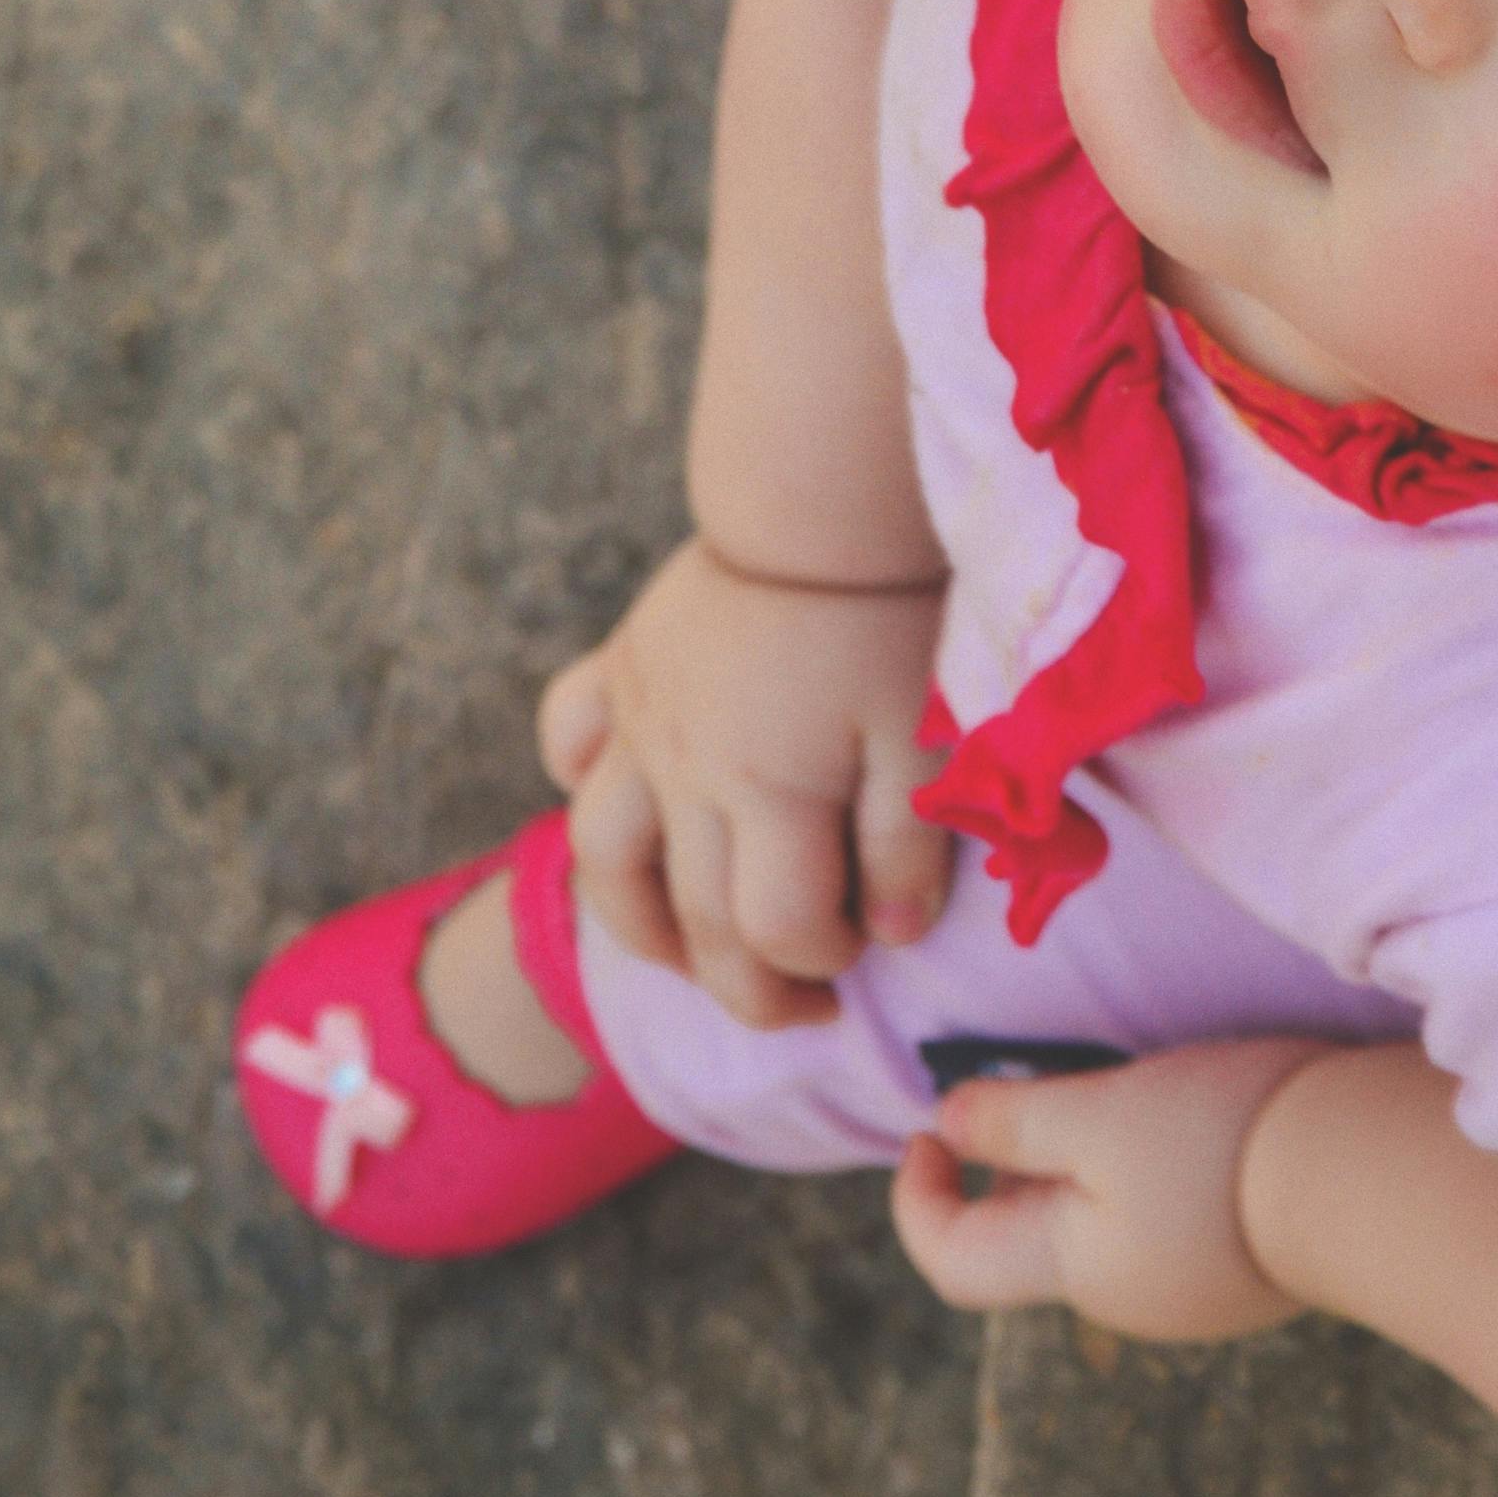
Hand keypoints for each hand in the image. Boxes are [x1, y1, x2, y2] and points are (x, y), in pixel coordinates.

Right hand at [537, 537, 946, 1029]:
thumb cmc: (892, 612)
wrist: (823, 490)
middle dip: (747, 987)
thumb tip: (891, 935)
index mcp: (768, 790)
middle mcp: (684, 770)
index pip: (773, 929)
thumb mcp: (928, 731)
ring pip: (602, 854)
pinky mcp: (625, 663)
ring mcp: (642, 718)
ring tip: (692, 952)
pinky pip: (569, 734)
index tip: (864, 957)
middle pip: (689, 918)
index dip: (819, 964)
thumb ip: (909, 843)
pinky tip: (623, 804)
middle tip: (805, 1006)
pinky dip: (581, 780)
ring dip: (640, 924)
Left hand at [889, 1039, 1332, 1344]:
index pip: (954, 1262)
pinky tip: (1192, 1115)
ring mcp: (1195, 1285)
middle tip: (1028, 1087)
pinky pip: (1166, 1217)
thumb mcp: (1101, 1117)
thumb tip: (947, 1121)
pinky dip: (1147, 1168)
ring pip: (1101, 1223)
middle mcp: (1128, 1295)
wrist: (1376, 1182)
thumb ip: (1017, 1121)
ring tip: (1118, 1091)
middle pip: (1028, 1237)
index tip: (926, 1127)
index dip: (918, 1198)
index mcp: (1076, 1269)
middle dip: (1008, 1164)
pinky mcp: (1252, 1259)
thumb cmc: (1222, 1145)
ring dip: (1081, 1160)